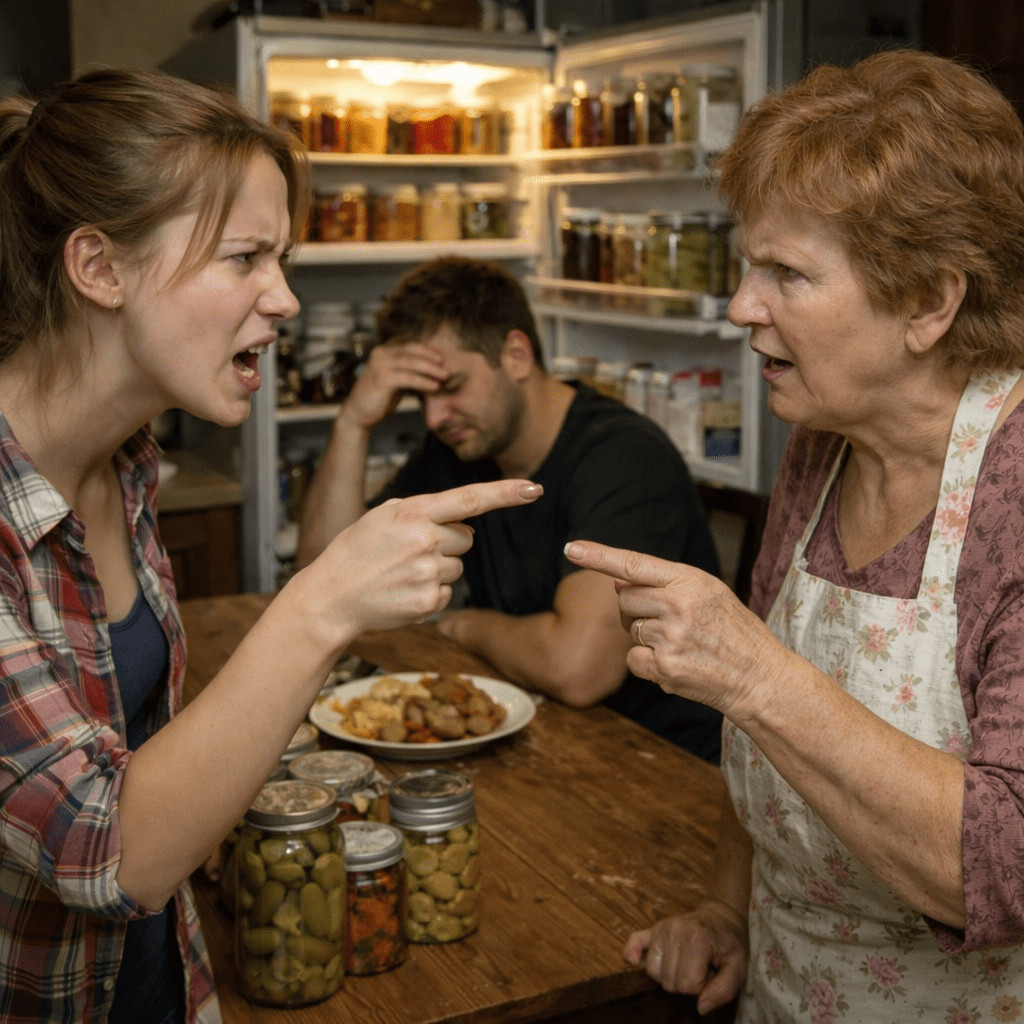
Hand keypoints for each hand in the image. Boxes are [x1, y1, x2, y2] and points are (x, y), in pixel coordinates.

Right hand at [302, 480, 541, 640]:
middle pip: (466, 538)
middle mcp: (425, 540)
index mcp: (413, 512)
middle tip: (408, 551)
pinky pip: (449, 591)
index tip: (533, 488)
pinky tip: (403, 591)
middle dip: (446, 542)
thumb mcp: (382, 515)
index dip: (505, 493)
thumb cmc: (356, 552)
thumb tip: (465, 524)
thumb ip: (424, 511)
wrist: (330, 598)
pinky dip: (431, 592)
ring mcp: (428, 573)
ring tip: (401, 572)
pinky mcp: (430, 601)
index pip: (469, 499)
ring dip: (438, 568)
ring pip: (458, 567)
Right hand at [341, 341, 446, 429]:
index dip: (428, 349)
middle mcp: (381, 353)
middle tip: (447, 367)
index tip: (442, 358)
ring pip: (412, 362)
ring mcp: (380, 364)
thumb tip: (435, 369)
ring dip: (431, 369)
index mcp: (385, 350)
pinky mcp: (381, 378)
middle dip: (432, 357)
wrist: (358, 414)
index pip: (410, 344)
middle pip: (412, 349)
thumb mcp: (397, 380)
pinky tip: (434, 386)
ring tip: (445, 376)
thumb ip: (410, 371)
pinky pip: (408, 377)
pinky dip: (423, 381)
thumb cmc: (379, 398)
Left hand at [563, 540, 784, 720]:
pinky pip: (633, 658)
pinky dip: (646, 663)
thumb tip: (618, 582)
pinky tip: (675, 663)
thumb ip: (665, 583)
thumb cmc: (734, 632)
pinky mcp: (665, 668)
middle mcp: (678, 605)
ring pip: (629, 629)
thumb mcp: (709, 593)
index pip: (635, 563)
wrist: (760, 677)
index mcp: (690, 580)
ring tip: (681, 643)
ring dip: (646, 636)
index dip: (599, 555)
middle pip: (624, 599)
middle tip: (669, 621)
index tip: (571, 548)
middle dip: (636, 609)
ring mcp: (671, 638)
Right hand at [622, 900, 747, 1014]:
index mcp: (697, 939)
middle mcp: (674, 931)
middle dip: (686, 984)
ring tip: (686, 963)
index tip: (712, 975)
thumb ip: (723, 991)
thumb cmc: (730, 944)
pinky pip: (634, 942)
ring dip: (668, 975)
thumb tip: (701, 1007)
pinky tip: (633, 960)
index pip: (687, 984)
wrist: (721, 917)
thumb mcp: (738, 968)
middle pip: (668, 981)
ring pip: (653, 971)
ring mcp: (661, 929)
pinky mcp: (653, 929)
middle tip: (701, 970)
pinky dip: (631, 952)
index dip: (701, 987)